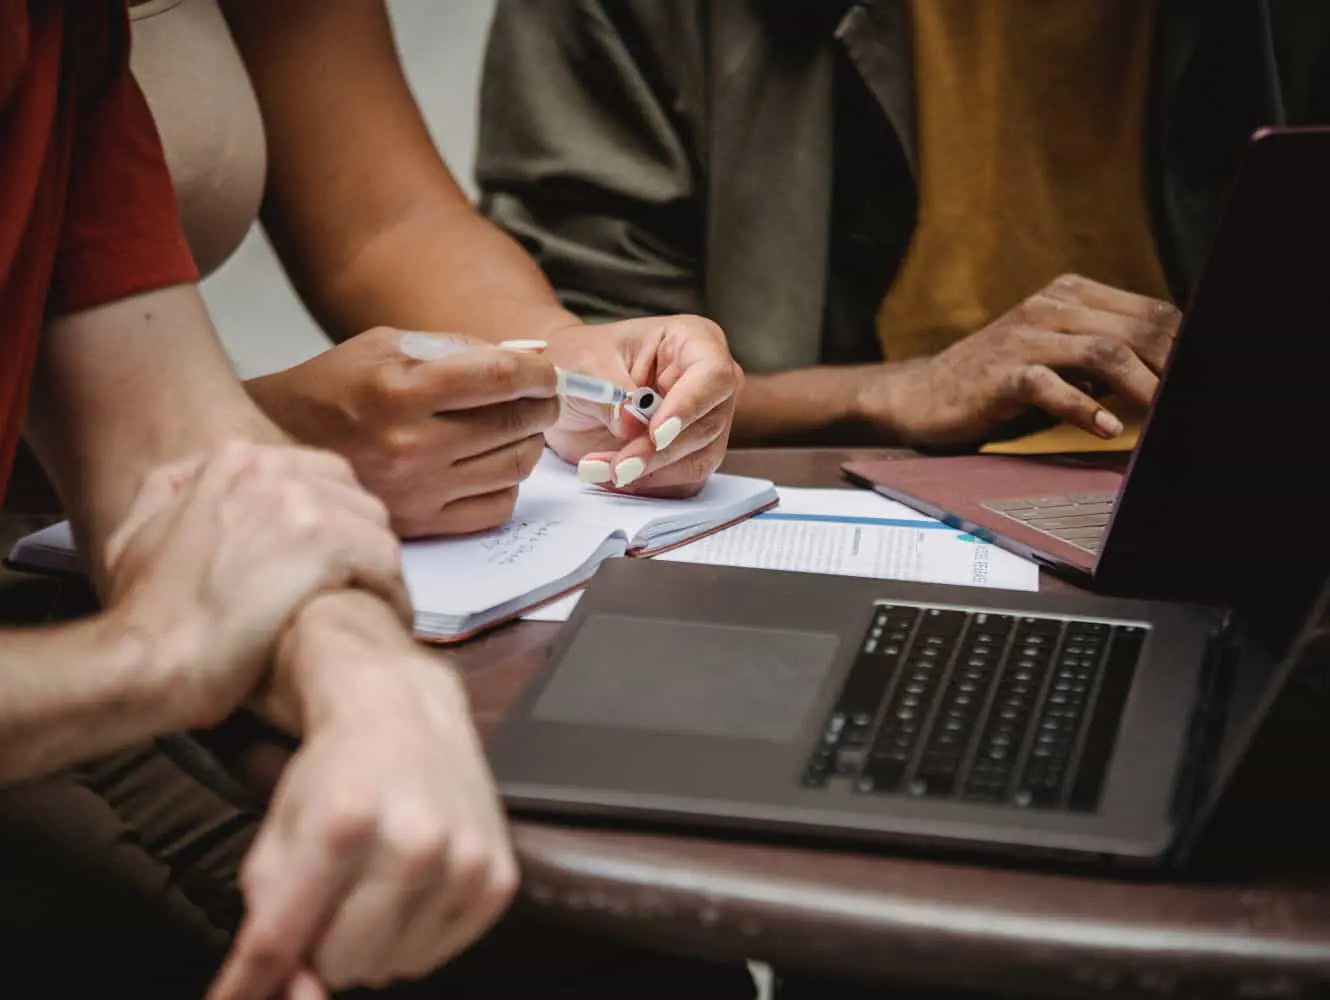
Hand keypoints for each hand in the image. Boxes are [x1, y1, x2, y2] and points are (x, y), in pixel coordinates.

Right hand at [103, 441, 408, 728]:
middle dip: (361, 540)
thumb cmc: (143, 615)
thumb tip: (194, 480)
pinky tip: (382, 620)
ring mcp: (302, 501)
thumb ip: (172, 494)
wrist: (147, 661)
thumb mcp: (135, 533)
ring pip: (375, 527)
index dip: (332, 519)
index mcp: (232, 459)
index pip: (317, 474)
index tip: (336, 556)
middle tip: (362, 583)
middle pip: (352, 497)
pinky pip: (386, 561)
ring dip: (378, 568)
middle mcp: (272, 468)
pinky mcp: (327, 541)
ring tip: (375, 606)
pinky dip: (390, 593)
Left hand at [208, 594, 516, 998]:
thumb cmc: (334, 771)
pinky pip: (437, 955)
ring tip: (370, 887)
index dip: (247, 984)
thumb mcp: (278, 830)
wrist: (406, 712)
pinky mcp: (497, 877)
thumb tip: (281, 995)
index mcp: (342, 823)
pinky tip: (408, 887)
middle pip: (340, 966)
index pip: (281, 941)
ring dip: (370, 944)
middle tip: (327, 900)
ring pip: (390, 968)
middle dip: (321, 947)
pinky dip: (413, 937)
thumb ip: (267, 915)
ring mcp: (462, 861)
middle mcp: (412, 842)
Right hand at [246, 326, 559, 536]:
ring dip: (529, 444)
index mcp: (402, 391)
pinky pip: (496, 508)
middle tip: (544, 399)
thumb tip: (521, 360)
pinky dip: (508, 483)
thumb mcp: (386, 345)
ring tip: (517, 429)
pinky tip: (493, 465)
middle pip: (513, 424)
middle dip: (542, 406)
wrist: (279, 443)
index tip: (548, 375)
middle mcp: (412, 444)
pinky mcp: (420, 523)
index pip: (499, 378)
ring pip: (514, 467)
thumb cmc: (335, 386)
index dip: (538, 375)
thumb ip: (455, 348)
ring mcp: (418, 490)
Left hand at [542, 315, 741, 496]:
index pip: (713, 375)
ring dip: (647, 473)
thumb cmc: (581, 359)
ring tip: (597, 466)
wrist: (567, 388)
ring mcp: (704, 422)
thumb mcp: (584, 363)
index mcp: (693, 341)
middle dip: (659, 452)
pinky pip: (681, 483)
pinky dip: (644, 485)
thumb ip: (610, 391)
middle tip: (618, 465)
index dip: (689, 407)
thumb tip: (633, 422)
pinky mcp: (690, 456)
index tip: (656, 434)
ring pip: (697, 461)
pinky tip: (607, 473)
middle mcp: (709, 383)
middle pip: (707, 426)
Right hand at [859, 274, 1181, 447]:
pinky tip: (1106, 428)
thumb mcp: (1053, 351)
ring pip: (1103, 352)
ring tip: (1160, 414)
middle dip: (1172, 365)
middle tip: (1189, 398)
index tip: (1200, 376)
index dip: (1183, 343)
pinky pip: (1052, 386)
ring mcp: (1022, 338)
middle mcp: (1048, 307)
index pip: (1148, 311)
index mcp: (1068, 295)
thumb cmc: (994, 378)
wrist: (922, 394)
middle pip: (1134, 329)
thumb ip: (1101, 350)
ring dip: (1142, 386)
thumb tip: (1166, 370)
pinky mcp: (1000, 374)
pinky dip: (1086, 409)